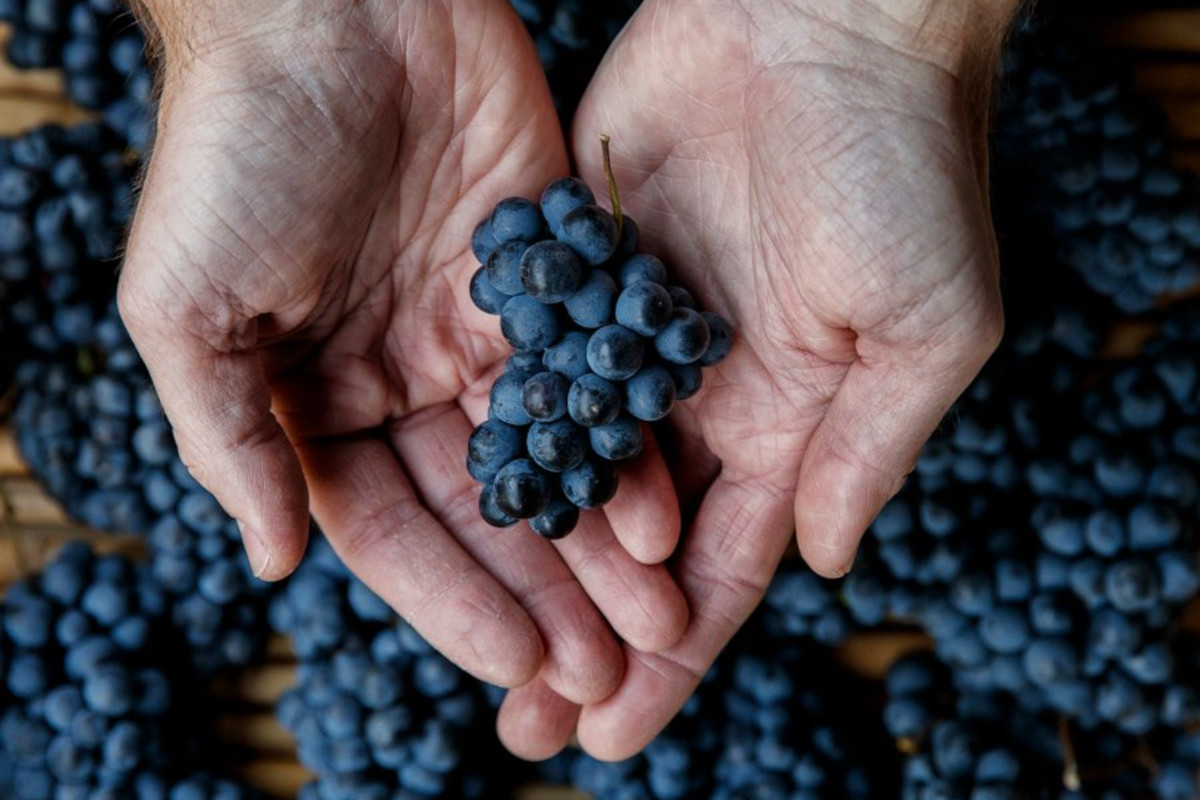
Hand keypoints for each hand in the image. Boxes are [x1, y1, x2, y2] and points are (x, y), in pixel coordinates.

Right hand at [117, 0, 686, 705]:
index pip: (393, 529)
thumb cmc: (237, 150)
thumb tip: (268, 561)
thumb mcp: (190, 307)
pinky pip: (594, 373)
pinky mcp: (549, 271)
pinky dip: (627, 440)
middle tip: (605, 673)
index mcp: (319, 399)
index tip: (517, 667)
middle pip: (487, 510)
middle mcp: (408, 376)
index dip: (453, 603)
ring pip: (552, 457)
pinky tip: (663, 509)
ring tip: (653, 621)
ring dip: (599, 543)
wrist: (331, 3)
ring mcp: (483, 326)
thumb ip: (228, 437)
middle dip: (544, 594)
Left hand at [497, 0, 1014, 758]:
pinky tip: (451, 505)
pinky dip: (500, 437)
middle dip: (583, 633)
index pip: (717, 568)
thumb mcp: (925, 328)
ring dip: (529, 557)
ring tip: (475, 637)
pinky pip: (531, 366)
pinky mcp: (579, 266)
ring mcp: (633, 332)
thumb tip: (825, 565)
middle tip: (523, 723)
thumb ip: (868, 451)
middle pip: (629, 542)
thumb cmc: (902, 167)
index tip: (611, 733)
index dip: (669, 657)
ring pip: (570, 468)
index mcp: (788, 419)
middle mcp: (703, 393)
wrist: (824, 19)